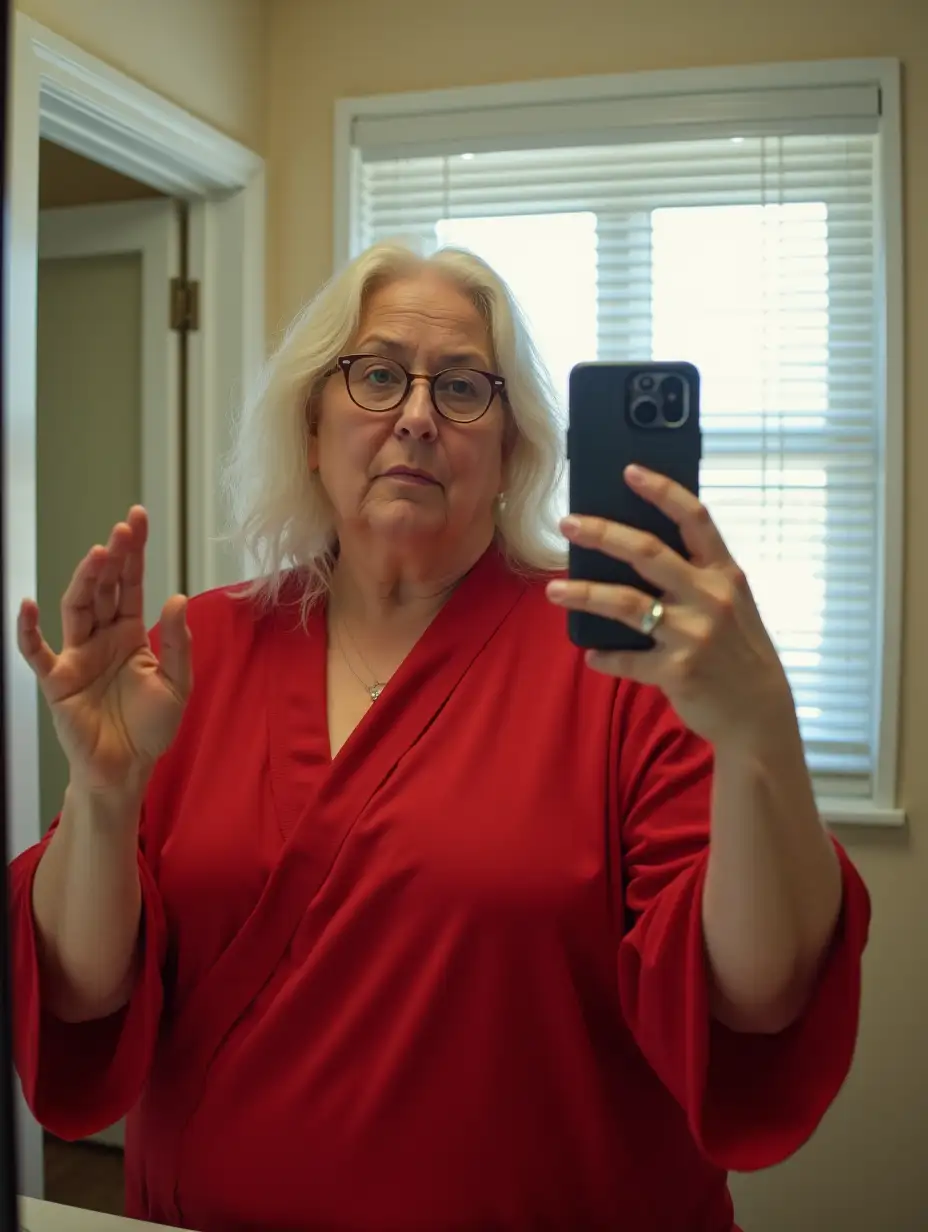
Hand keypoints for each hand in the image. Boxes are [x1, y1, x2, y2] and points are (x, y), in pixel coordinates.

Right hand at [17, 507, 191, 796]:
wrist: (128, 769)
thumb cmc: (152, 728)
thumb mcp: (177, 683)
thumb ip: (177, 643)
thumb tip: (176, 598)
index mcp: (131, 634)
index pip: (131, 584)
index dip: (133, 553)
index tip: (136, 519)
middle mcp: (102, 638)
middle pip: (104, 588)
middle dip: (113, 558)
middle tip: (123, 529)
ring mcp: (77, 656)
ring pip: (76, 609)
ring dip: (85, 580)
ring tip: (98, 554)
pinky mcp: (57, 681)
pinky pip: (37, 653)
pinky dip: (28, 631)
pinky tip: (28, 606)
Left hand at [546, 465, 794, 747]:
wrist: (760, 711)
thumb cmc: (737, 648)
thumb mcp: (730, 603)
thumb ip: (694, 576)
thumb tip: (634, 549)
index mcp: (725, 573)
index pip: (694, 518)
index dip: (661, 491)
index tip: (628, 471)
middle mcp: (711, 598)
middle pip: (647, 552)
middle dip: (602, 534)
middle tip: (568, 523)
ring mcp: (695, 635)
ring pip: (626, 603)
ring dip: (584, 594)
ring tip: (553, 591)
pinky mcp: (678, 672)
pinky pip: (627, 658)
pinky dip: (604, 656)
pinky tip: (590, 652)